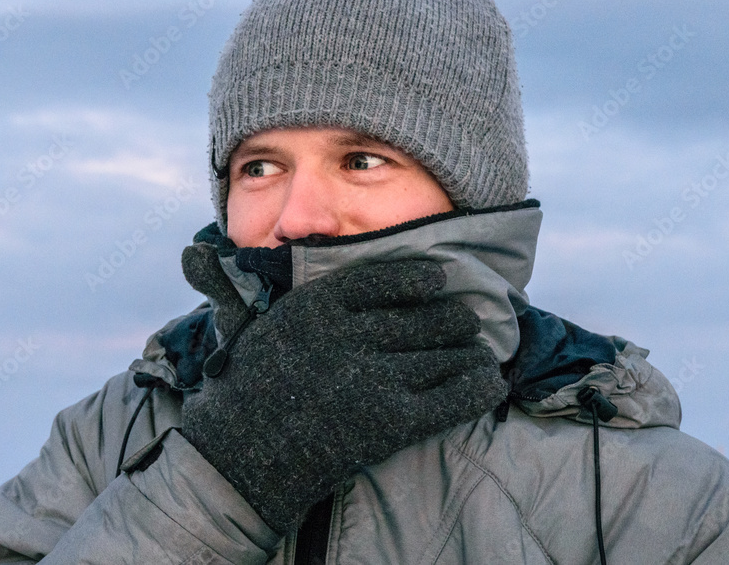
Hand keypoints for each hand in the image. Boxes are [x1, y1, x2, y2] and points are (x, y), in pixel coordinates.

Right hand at [180, 243, 507, 531]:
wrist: (240, 458)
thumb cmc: (248, 389)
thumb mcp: (266, 326)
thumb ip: (303, 299)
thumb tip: (314, 270)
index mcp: (317, 306)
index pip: (385, 280)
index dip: (419, 278)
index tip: (438, 280)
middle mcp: (349, 336)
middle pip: (425, 317)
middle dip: (454, 319)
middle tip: (464, 322)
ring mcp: (373, 380)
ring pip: (446, 355)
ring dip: (471, 353)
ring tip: (480, 353)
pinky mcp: (392, 423)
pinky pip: (454, 397)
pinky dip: (479, 387)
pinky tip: (489, 381)